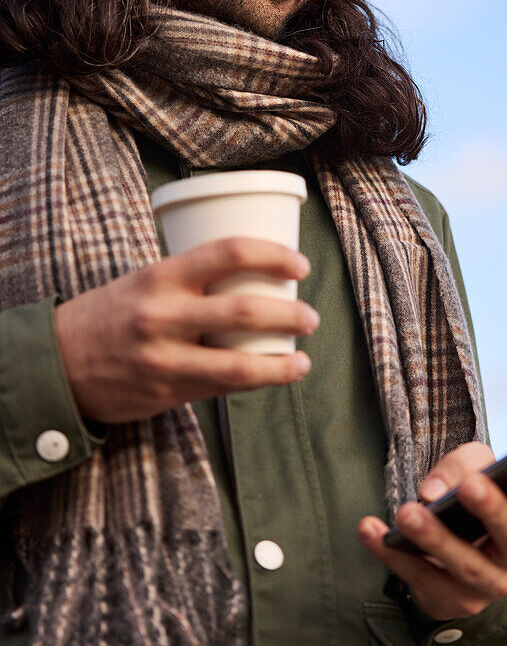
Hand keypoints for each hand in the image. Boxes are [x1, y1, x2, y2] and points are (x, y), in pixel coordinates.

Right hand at [53, 237, 318, 422]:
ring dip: (283, 362)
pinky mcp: (166, 392)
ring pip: (240, 363)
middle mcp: (163, 315)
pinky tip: (278, 376)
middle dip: (290, 313)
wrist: (56, 363)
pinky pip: (222, 388)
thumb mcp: (144, 282)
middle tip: (311, 316)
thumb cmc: (110, 314)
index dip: (274, 255)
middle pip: (246, 309)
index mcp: (160, 276)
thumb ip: (190, 280)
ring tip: (304, 358)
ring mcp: (165, 358)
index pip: (228, 252)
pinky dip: (258, 382)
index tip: (300, 264)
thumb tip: (252, 276)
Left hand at [358, 441, 506, 621]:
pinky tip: (368, 529)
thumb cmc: (471, 497)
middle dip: (493, 511)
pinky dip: (390, 551)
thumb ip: (462, 465)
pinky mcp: (448, 601)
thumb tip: (435, 490)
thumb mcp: (474, 467)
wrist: (451, 555)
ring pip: (465, 566)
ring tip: (407, 512)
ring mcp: (488, 585)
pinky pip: (418, 577)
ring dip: (435, 538)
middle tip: (471, 487)